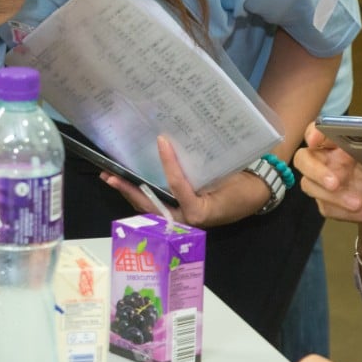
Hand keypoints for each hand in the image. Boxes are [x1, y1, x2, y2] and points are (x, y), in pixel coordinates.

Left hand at [99, 136, 266, 226]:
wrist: (252, 196)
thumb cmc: (240, 188)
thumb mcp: (226, 180)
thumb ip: (201, 172)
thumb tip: (175, 147)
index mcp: (199, 211)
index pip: (178, 186)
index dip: (169, 164)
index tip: (162, 142)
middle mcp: (185, 218)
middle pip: (151, 204)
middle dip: (129, 190)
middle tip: (109, 176)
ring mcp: (179, 217)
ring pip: (149, 206)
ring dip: (129, 192)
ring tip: (109, 178)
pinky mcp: (176, 212)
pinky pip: (155, 204)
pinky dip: (140, 193)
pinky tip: (126, 182)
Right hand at [295, 125, 361, 223]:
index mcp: (340, 144)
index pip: (319, 131)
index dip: (313, 133)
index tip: (314, 140)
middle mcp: (327, 161)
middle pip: (303, 159)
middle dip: (315, 171)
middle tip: (334, 183)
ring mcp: (323, 183)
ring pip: (310, 186)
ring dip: (334, 197)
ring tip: (358, 203)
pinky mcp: (327, 203)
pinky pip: (327, 208)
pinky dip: (346, 213)